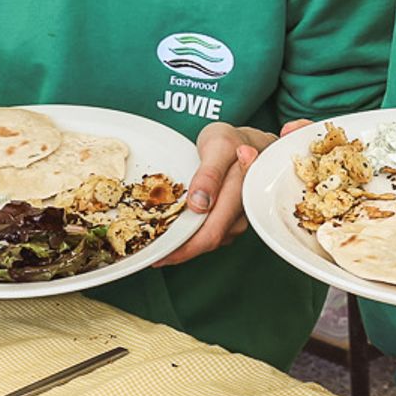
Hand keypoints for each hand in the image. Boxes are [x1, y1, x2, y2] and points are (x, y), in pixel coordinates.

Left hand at [158, 123, 271, 265]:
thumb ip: (210, 174)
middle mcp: (241, 214)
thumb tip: (201, 204)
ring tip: (157, 237)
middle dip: (177, 251)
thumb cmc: (233, 141)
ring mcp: (236, 219)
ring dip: (183, 242)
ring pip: (207, 239)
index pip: (211, 234)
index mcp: (239, 197)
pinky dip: (190, 233)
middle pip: (207, 242)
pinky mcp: (229, 219)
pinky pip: (208, 232)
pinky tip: (174, 226)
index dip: (184, 249)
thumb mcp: (218, 145)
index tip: (159, 254)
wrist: (246, 140)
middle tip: (149, 249)